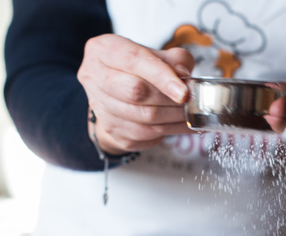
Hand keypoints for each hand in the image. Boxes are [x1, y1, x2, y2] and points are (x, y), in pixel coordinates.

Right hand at [78, 34, 194, 154]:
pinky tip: (180, 125)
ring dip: (173, 118)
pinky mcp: (110, 131)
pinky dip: (168, 131)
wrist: (115, 94)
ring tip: (191, 114)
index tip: (184, 91)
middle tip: (192, 101)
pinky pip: (144, 135)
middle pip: (136, 92)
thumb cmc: (136, 70)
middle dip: (169, 99)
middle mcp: (94, 77)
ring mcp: (100, 107)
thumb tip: (185, 75)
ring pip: (143, 118)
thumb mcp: (154, 53)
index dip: (162, 76)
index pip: (134, 60)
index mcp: (103, 50)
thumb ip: (173, 59)